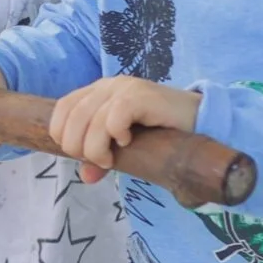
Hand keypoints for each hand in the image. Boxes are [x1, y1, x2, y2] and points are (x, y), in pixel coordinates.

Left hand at [47, 77, 200, 181]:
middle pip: (72, 117)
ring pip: (91, 120)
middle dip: (79, 147)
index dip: (62, 134)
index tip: (80, 154)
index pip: (62, 108)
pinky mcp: (142, 95)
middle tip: (101, 161)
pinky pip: (115, 117)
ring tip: (113, 158)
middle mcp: (108, 86)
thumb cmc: (160, 134)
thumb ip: (101, 158)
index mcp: (98, 92)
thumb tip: (85, 177)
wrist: (200, 122)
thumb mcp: (124, 148)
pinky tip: (129, 142)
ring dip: (96, 148)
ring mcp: (125, 88)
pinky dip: (116, 135)